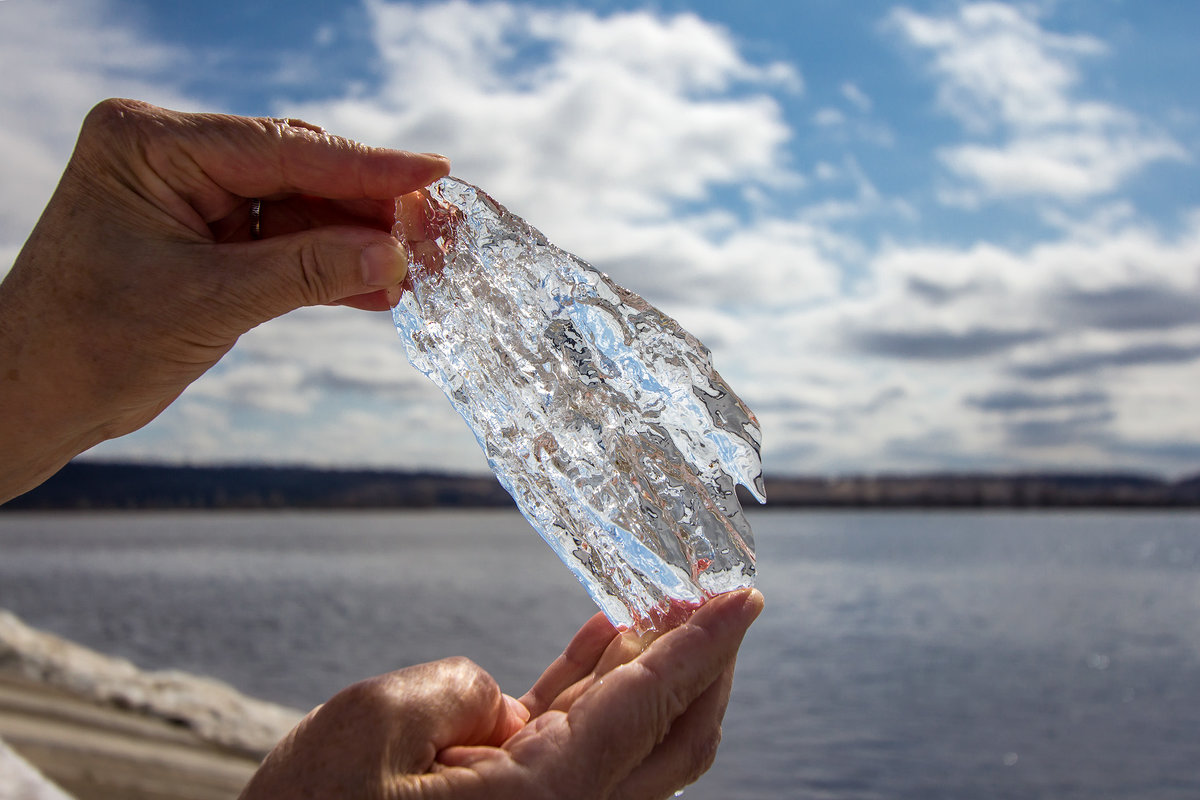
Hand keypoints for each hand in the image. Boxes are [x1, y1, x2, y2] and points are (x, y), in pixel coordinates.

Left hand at [0, 99, 448, 501]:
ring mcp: (193, 197)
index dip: (364, 166)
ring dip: (360, 240)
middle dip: (372, 207)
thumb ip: (304, 272)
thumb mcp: (205, 303)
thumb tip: (393, 252)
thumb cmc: (89, 343)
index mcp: (149, 145)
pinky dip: (330, 266)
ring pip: (302, 209)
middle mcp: (173, 157)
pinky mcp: (210, 237)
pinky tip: (382, 285)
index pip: (279, 149)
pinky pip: (286, 243)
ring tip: (425, 263)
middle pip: (300, 172)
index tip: (432, 172)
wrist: (36, 395)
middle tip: (441, 230)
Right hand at [240, 588, 763, 799]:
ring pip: (630, 737)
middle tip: (722, 600)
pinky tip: (602, 638)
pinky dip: (594, 686)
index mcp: (549, 798)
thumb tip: (500, 705)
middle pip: (671, 735)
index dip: (704, 645)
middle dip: (704, 665)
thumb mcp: (376, 726)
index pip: (651, 704)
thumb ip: (459, 691)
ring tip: (666, 603)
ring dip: (651, 669)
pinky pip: (577, 740)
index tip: (745, 599)